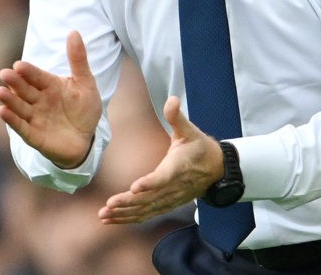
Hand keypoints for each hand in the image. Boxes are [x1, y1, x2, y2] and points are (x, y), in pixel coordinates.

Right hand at [0, 30, 101, 167]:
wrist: (87, 139)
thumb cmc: (84, 109)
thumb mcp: (85, 83)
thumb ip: (78, 59)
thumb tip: (74, 31)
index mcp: (49, 85)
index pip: (36, 76)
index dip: (28, 71)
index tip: (19, 64)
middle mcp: (38, 100)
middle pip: (24, 89)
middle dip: (15, 82)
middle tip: (5, 73)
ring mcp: (35, 118)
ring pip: (19, 107)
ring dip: (9, 100)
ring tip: (0, 92)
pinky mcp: (34, 136)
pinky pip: (21, 127)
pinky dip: (12, 120)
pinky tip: (2, 111)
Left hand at [98, 96, 223, 223]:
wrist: (215, 169)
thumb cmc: (199, 147)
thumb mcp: (190, 130)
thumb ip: (177, 117)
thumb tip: (172, 99)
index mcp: (178, 167)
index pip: (164, 177)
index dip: (150, 183)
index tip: (135, 187)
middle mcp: (174, 186)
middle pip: (150, 198)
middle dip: (128, 203)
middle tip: (109, 205)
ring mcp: (170, 198)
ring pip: (146, 210)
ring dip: (125, 214)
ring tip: (104, 215)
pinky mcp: (167, 204)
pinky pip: (147, 215)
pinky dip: (129, 218)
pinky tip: (112, 220)